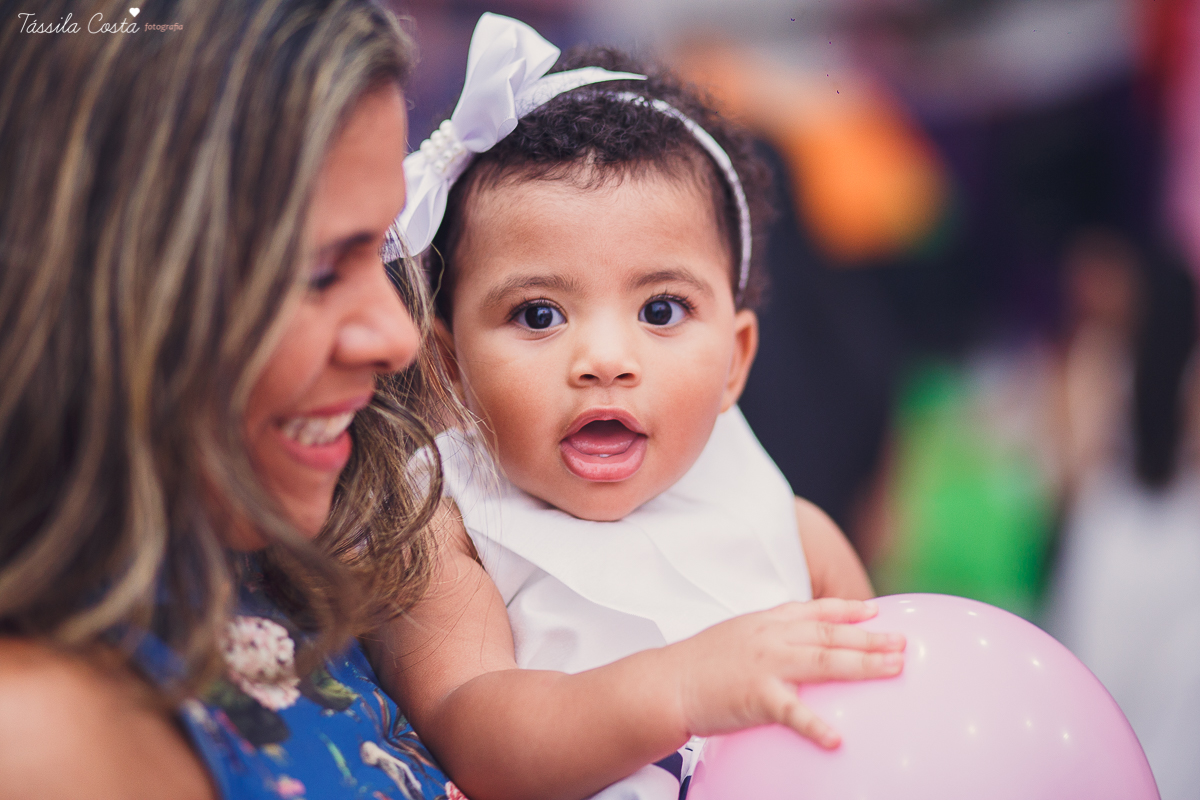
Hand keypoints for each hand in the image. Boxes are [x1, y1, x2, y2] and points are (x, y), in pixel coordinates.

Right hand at [668, 599, 903, 747]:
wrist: (667, 681)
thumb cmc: (701, 663)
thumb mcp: (738, 636)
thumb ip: (770, 637)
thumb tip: (798, 646)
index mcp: (766, 622)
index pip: (814, 611)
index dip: (848, 611)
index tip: (876, 613)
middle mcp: (771, 637)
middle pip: (829, 634)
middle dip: (870, 637)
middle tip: (903, 644)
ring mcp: (765, 664)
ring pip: (823, 660)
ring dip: (862, 663)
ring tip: (893, 669)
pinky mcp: (756, 695)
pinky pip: (792, 711)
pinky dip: (815, 725)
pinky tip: (837, 739)